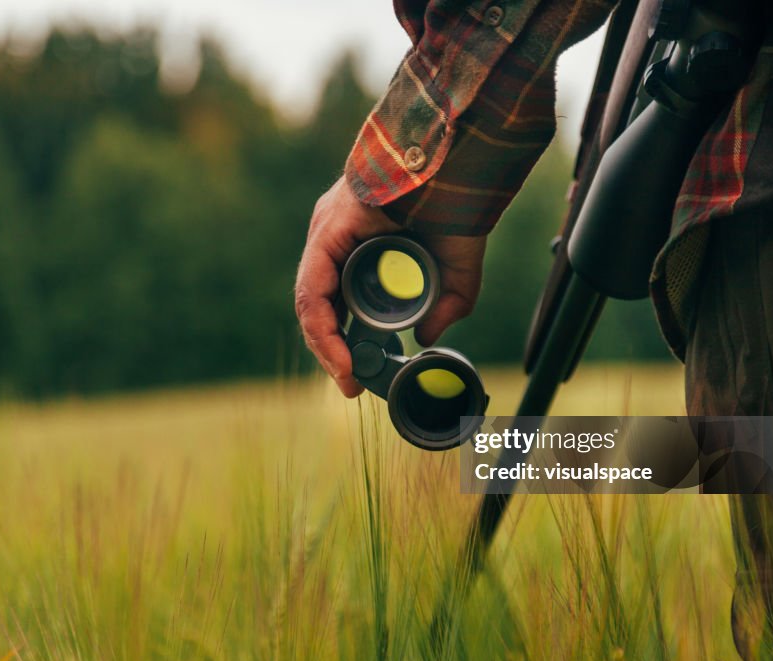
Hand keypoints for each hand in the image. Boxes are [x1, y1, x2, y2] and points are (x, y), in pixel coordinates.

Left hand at [295, 177, 486, 396]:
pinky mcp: (327, 231)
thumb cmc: (456, 206)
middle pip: (321, 303)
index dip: (343, 341)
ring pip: (312, 300)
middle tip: (351, 383)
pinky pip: (314, 288)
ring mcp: (327, 232)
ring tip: (347, 377)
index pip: (336, 299)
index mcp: (356, 242)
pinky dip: (323, 327)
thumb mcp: (454, 271)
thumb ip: (445, 307)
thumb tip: (424, 339)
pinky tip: (339, 355)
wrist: (459, 164)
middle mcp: (334, 237)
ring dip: (326, 345)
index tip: (357, 375)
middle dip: (333, 349)